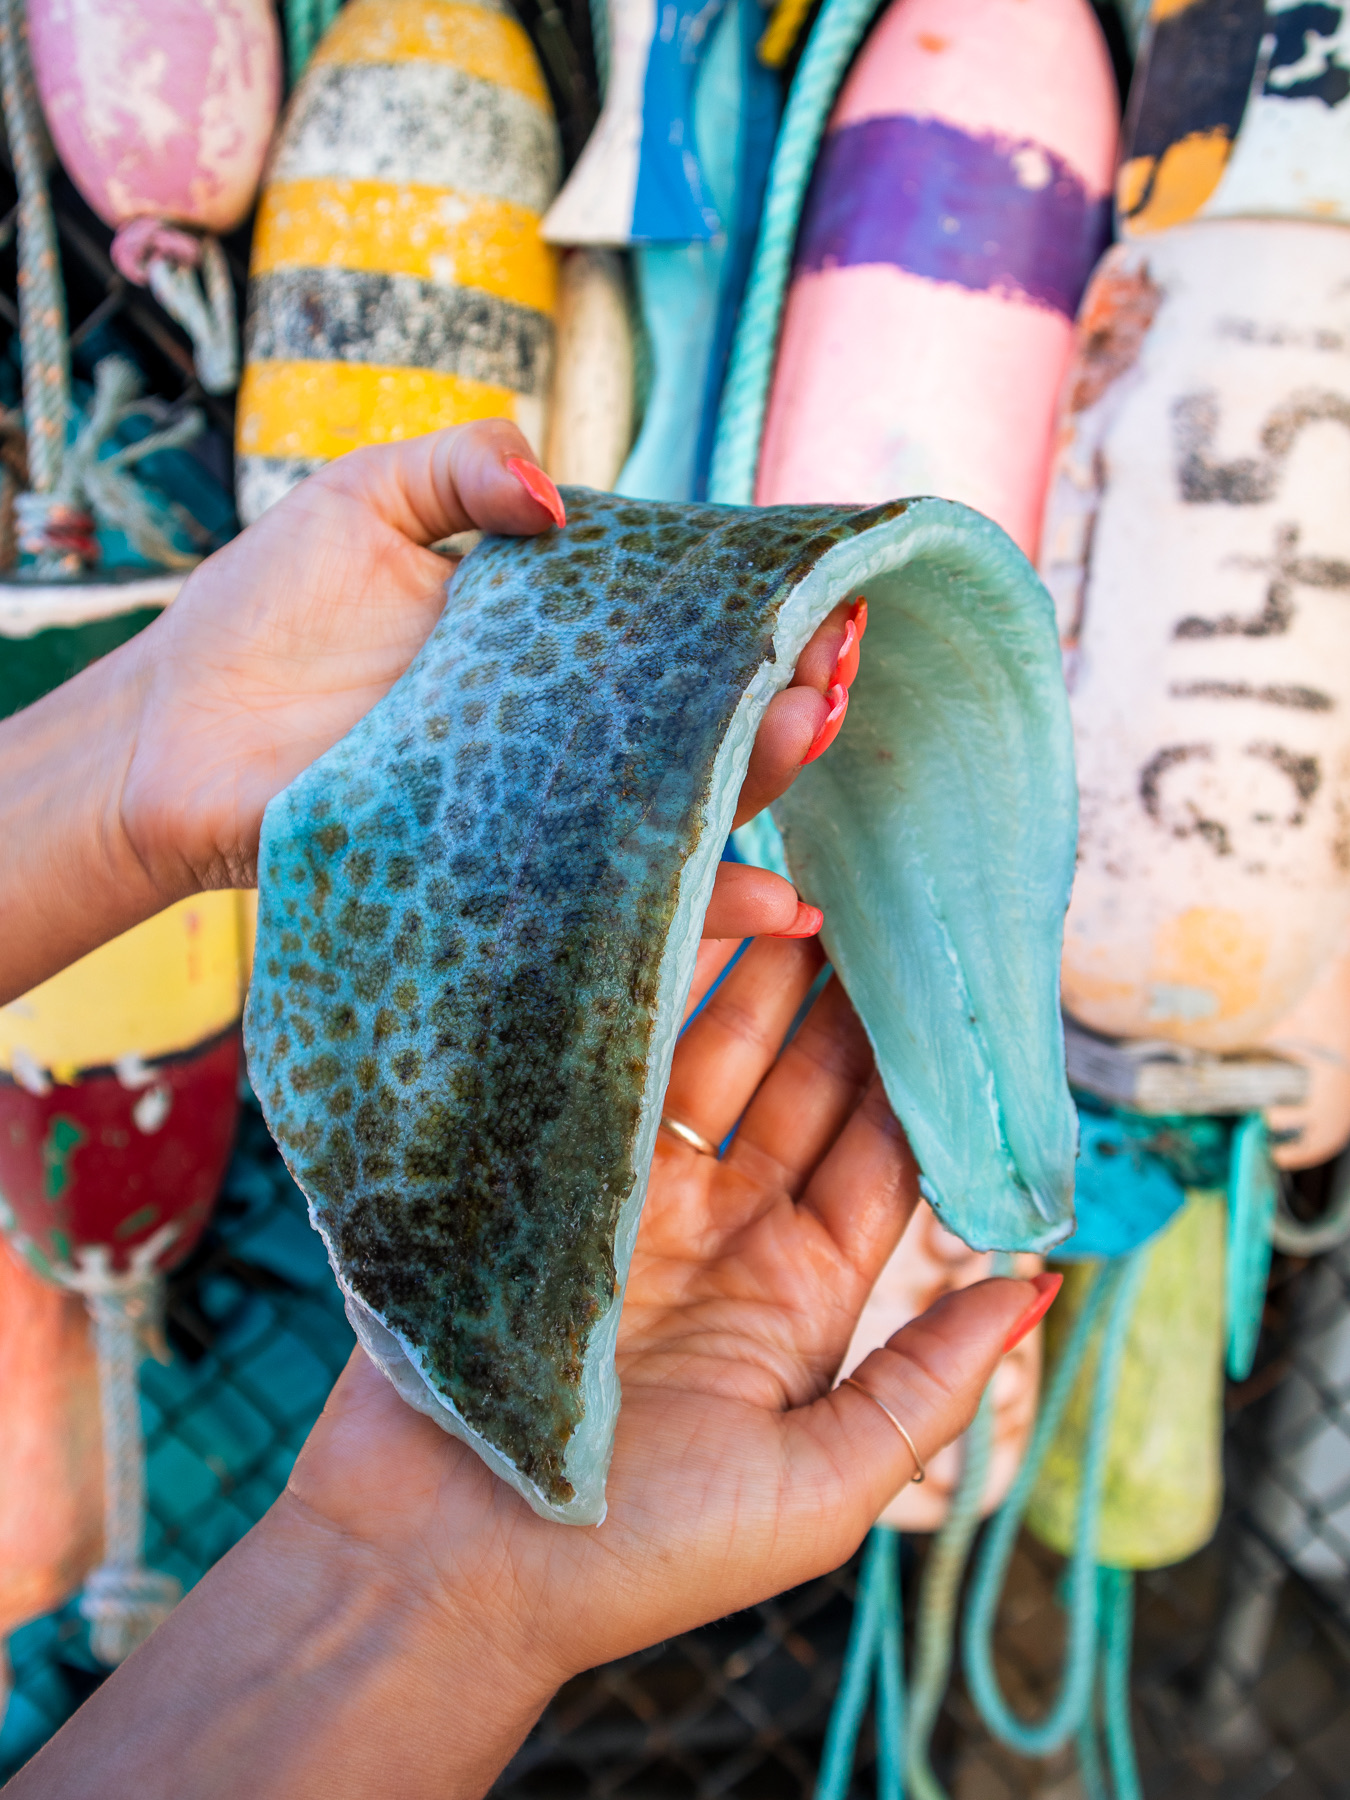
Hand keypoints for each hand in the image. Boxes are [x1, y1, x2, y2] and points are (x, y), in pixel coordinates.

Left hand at [119, 421, 855, 939]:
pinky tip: (781, 911)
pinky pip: (610, 901)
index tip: (826, 596)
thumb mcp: (362, 498)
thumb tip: (559, 493)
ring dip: (757, 780)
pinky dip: (698, 908)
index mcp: (549, 636)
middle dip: (781, 695)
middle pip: (699, 718)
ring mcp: (538, 808)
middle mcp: (562, 726)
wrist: (164, 734)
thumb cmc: (261, 613)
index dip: (758, 612)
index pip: (678, 624)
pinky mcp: (500, 879)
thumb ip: (463, 462)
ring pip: (675, 804)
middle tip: (833, 673)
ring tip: (810, 737)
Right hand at [281, 939, 1041, 1726]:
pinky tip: (679, 943)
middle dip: (842, 1010)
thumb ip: (926, 1383)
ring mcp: (629, 1197)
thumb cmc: (639, 1557)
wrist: (440, 1574)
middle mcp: (720, 1234)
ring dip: (755, 986)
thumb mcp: (818, 1488)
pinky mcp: (543, 1177)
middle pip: (798, 1092)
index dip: (917, 1083)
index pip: (877, 1160)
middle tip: (880, 912)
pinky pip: (610, 1075)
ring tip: (802, 897)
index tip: (955, 995)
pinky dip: (645, 1013)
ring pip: (707, 1064)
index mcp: (796, 1299)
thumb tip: (1044, 1284)